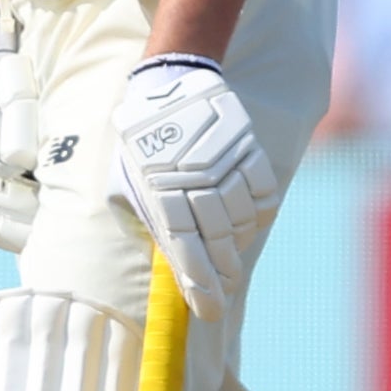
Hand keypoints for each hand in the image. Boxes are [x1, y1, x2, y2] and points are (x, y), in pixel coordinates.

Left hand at [114, 52, 281, 313]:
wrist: (170, 81)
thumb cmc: (142, 139)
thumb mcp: (127, 180)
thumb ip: (143, 218)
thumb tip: (163, 258)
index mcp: (160, 194)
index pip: (185, 252)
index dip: (200, 286)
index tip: (209, 309)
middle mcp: (194, 183)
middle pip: (219, 243)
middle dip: (223, 273)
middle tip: (225, 285)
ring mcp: (224, 166)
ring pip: (243, 221)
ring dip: (240, 241)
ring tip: (233, 247)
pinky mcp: (247, 149)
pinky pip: (263, 194)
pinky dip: (258, 211)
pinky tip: (247, 215)